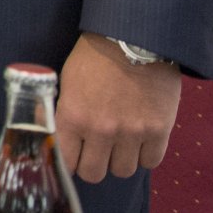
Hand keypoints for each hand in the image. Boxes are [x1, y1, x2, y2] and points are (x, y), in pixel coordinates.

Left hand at [56, 33, 181, 182]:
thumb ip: (63, 112)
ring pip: (123, 171)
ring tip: (120, 143)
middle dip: (93, 164)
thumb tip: (52, 134)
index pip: (66, 162)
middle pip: (94, 174)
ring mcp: (132, 132)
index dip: (70, 161)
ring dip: (120, 160)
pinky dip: (144, 155)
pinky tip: (139, 140)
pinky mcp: (159, 130)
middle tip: (97, 151)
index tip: (74, 155)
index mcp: (74, 116)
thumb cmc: (95, 56)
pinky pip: (151, 162)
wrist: (134, 38)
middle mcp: (101, 130)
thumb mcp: (66, 81)